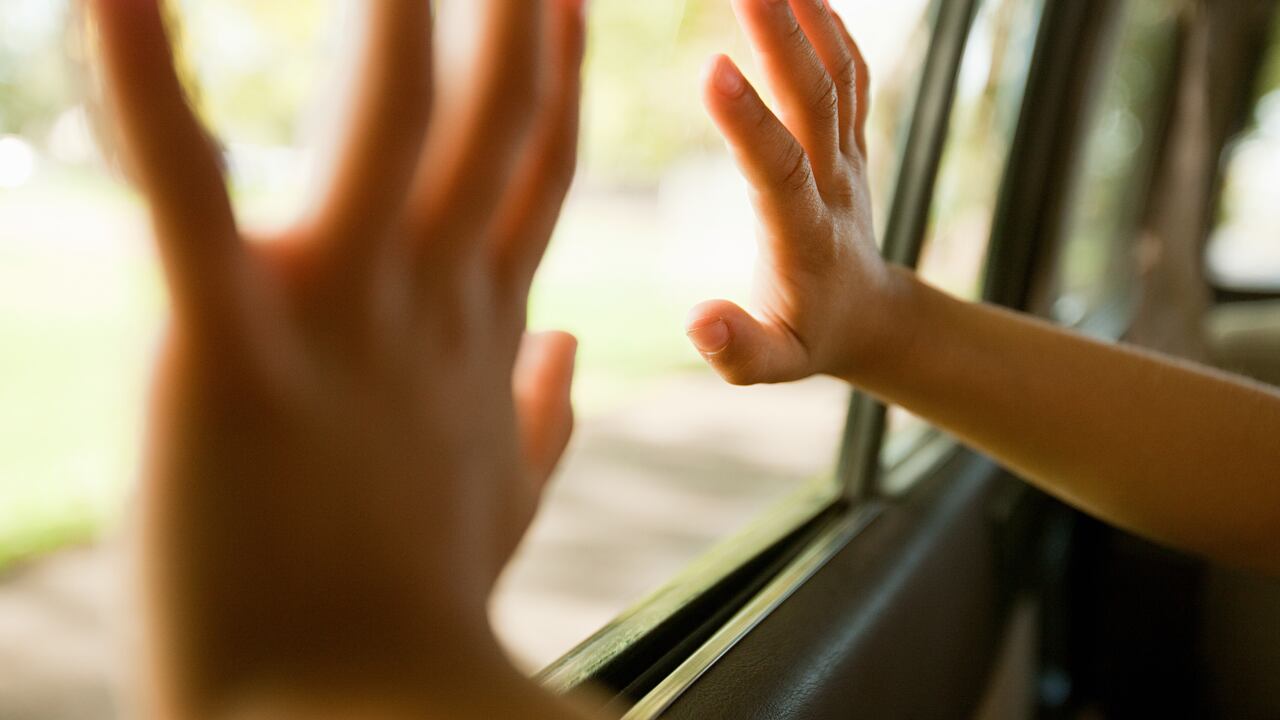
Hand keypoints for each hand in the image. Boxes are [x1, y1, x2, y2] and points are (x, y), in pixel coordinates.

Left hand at [91, 0, 583, 712]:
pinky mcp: (225, 353)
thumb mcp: (503, 505)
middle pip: (486, 121)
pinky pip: (183, 194)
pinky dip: (145, 84)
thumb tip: (571, 354)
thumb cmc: (417, 617)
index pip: (533, 173)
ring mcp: (336, 319)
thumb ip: (543, 420)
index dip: (553, 78)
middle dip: (512, 14)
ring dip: (392, 13)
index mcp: (477, 334)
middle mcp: (425, 303)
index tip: (560, 0)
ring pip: (381, 125)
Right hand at [687, 0, 892, 384]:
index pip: (778, 170)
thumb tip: (697, 321)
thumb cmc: (808, 338)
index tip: (712, 68)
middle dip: (780, 37)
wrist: (870, 316)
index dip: (748, 121)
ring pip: (837, 74)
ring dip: (807, 15)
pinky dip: (832, 26)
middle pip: (815, 101)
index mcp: (805, 237)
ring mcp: (849, 156)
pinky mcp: (854, 139)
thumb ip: (737, 350)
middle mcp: (834, 185)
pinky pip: (851, 73)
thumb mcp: (772, 365)